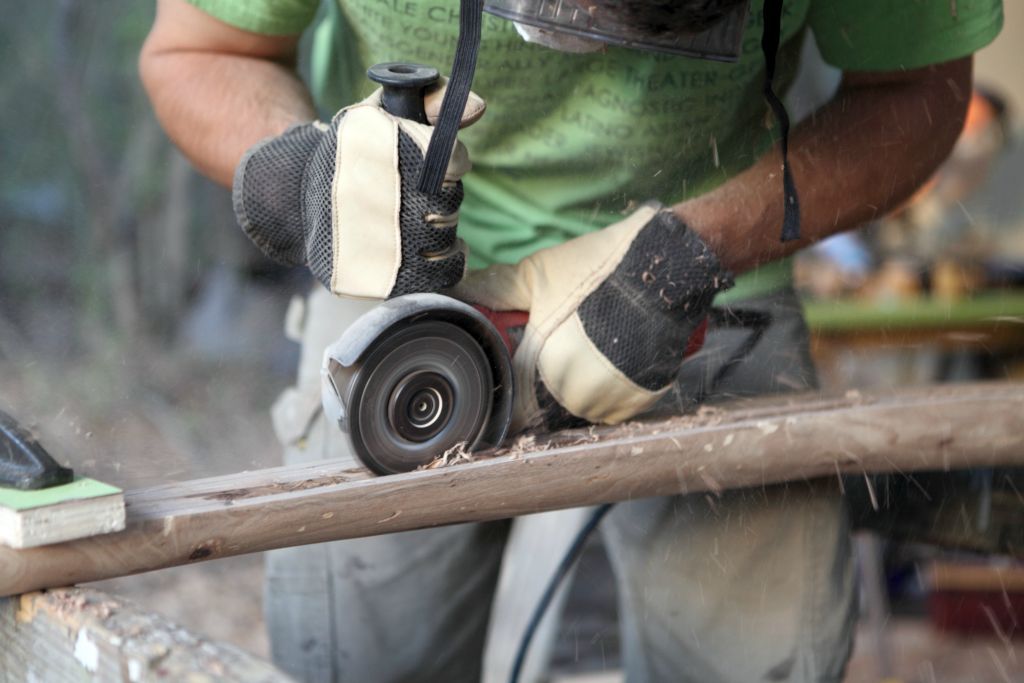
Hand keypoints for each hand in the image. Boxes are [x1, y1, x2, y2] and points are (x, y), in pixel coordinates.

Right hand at [232, 87, 479, 298]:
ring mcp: (369, 241)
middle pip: (448, 201)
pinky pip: (440, 274)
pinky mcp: (374, 278)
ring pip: (444, 237)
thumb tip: (476, 108)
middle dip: (444, 195)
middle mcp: (365, 194)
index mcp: (369, 146)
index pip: (446, 160)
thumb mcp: (383, 110)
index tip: (439, 163)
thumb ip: (433, 100)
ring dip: (443, 228)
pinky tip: (438, 248)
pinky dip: (449, 261)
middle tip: (422, 194)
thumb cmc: (355, 150)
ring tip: (421, 219)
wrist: (295, 195)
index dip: (452, 162)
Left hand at [453, 203, 732, 430]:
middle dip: (547, 382)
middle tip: (559, 347)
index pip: (515, 407)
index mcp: (543, 372)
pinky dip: (612, 386)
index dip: (510, 395)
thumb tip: (457, 292)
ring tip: (588, 348)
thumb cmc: (599, 270)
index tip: (510, 381)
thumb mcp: (540, 274)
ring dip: (581, 386)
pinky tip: (613, 356)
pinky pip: (617, 403)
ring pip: (584, 405)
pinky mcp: (645, 398)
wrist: (667, 266)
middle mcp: (578, 396)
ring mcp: (615, 401)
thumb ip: (495, 289)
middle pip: (550, 403)